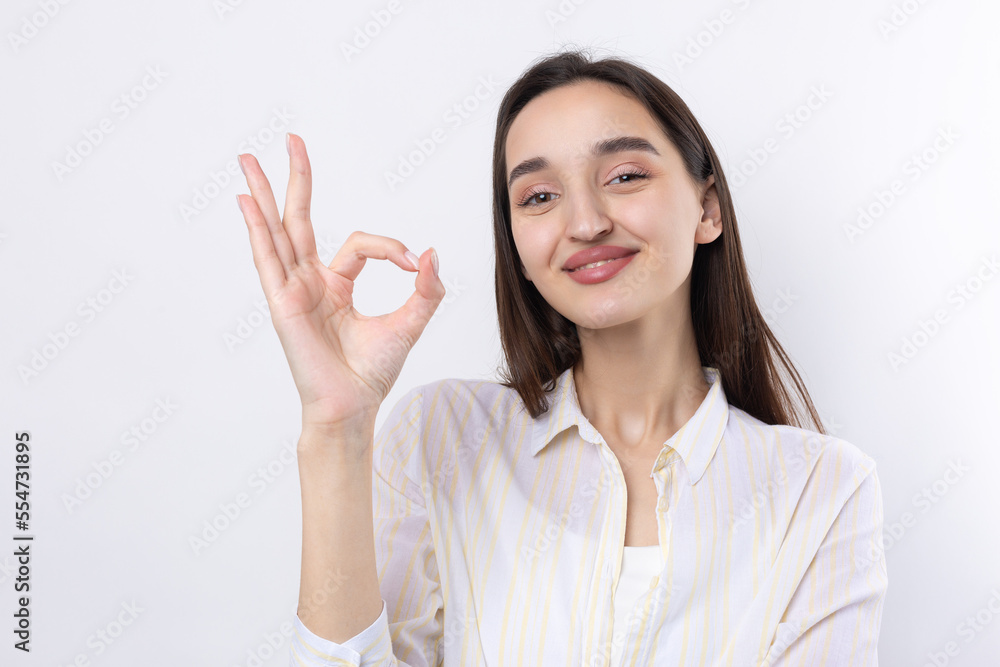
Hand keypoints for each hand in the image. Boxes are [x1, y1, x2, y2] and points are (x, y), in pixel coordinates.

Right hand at [236, 134, 444, 433]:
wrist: (353, 405)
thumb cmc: (373, 372)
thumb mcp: (409, 323)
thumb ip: (426, 290)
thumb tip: (432, 253)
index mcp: (335, 284)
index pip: (359, 244)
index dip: (391, 247)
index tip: (415, 264)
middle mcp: (309, 281)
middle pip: (298, 219)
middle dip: (296, 179)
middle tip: (291, 139)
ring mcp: (292, 289)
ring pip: (276, 231)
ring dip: (263, 193)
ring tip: (248, 158)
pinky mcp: (282, 302)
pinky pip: (268, 259)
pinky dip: (257, 229)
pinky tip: (246, 201)